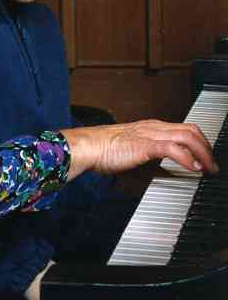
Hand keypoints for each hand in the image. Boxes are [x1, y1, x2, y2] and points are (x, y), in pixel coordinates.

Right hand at [62, 119, 218, 180]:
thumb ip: (148, 158)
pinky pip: (172, 148)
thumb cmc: (102, 150)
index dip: (199, 143)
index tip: (206, 159)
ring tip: (208, 168)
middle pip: (191, 130)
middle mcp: (153, 127)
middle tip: (212, 165)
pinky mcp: (144, 144)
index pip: (184, 129)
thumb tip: (161, 172)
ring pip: (187, 136)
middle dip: (207, 147)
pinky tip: (194, 168)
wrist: (87, 146)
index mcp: (150, 127)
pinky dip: (187, 158)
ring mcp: (150, 134)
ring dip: (202, 153)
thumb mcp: (131, 152)